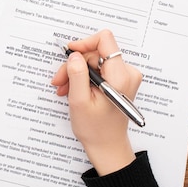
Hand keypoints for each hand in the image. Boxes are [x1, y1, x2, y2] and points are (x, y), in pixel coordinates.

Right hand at [51, 30, 141, 174]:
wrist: (107, 145)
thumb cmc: (95, 129)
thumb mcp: (79, 100)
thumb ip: (77, 74)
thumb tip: (75, 55)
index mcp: (120, 76)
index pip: (105, 40)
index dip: (84, 43)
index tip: (70, 53)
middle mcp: (127, 73)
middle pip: (96, 52)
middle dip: (75, 64)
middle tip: (60, 80)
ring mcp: (125, 76)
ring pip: (95, 61)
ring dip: (77, 72)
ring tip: (64, 88)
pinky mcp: (121, 80)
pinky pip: (99, 69)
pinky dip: (85, 77)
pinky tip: (74, 89)